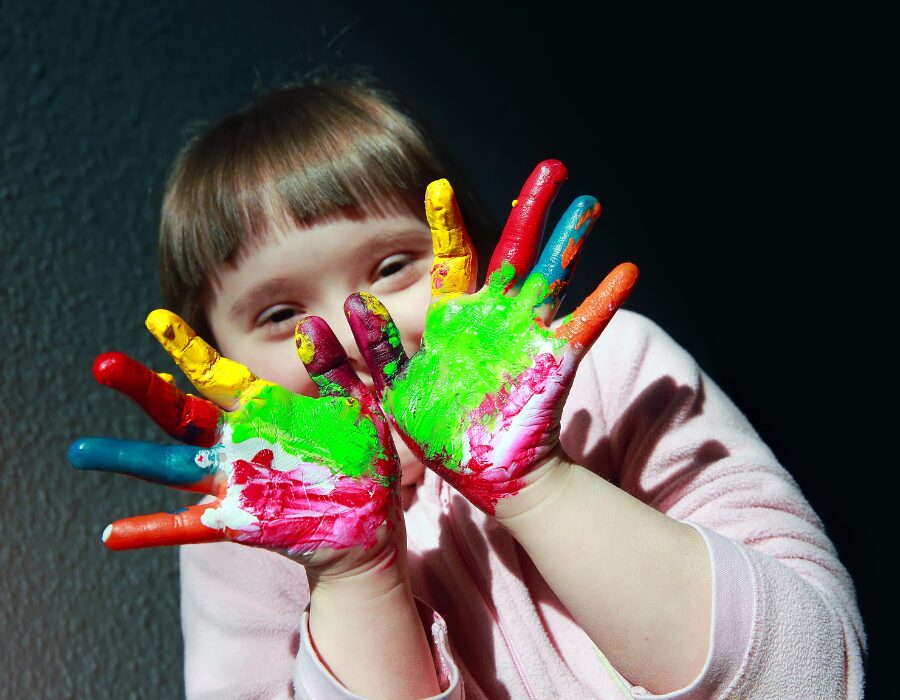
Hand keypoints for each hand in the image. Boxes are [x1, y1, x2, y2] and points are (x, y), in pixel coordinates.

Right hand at [68, 310, 401, 573]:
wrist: (370, 521)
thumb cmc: (363, 460)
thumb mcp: (356, 406)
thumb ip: (335, 368)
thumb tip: (310, 325)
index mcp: (263, 410)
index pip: (216, 374)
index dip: (185, 348)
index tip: (155, 320)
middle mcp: (239, 442)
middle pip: (181, 412)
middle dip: (143, 388)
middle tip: (102, 365)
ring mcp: (234, 482)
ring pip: (172, 466)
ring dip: (128, 457)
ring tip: (81, 450)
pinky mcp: (240, 521)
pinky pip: (191, 527)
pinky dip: (153, 530)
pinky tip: (114, 534)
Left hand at [345, 160, 637, 514]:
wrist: (484, 472)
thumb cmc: (437, 432)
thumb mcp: (389, 393)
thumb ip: (363, 357)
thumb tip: (330, 315)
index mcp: (455, 319)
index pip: (453, 261)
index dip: (446, 225)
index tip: (437, 186)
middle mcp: (495, 318)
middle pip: (515, 252)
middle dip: (531, 210)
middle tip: (551, 166)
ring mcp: (528, 336)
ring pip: (553, 278)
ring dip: (570, 242)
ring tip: (588, 203)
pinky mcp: (553, 363)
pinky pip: (583, 328)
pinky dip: (603, 302)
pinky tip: (625, 271)